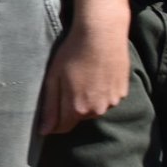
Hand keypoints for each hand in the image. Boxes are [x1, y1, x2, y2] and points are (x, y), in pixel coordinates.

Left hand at [38, 15, 130, 134]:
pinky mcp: (122, 92)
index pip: (62, 127)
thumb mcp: (53, 79)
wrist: (101, 34)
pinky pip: (107, 99)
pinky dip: (100, 92)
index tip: (47, 114)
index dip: (53, 123)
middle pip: (78, 117)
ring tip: (82, 77)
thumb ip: (50, 108)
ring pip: (93, 108)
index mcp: (77, 108)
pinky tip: (95, 74)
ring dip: (86, 100)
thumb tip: (44, 132)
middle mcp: (97, 110)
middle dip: (70, 107)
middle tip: (65, 84)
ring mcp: (112, 101)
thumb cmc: (72, 53)